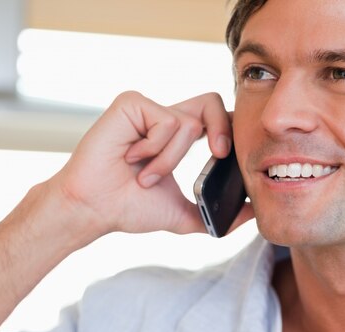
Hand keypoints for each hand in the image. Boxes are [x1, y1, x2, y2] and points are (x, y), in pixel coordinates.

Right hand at [47, 91, 252, 244]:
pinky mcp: (131, 104)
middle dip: (222, 127)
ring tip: (144, 176)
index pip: (215, 119)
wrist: (93, 209)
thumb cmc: (128, 209)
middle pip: (211, 102)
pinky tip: (131, 158)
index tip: (228, 159)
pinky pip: (166, 121)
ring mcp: (146, 110)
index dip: (229, 131)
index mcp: (175, 137)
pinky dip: (155, 149)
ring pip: (187, 124)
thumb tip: (251, 216)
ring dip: (169, 160)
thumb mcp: (182, 214)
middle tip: (219, 153)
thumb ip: (214, 215)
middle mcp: (162, 119)